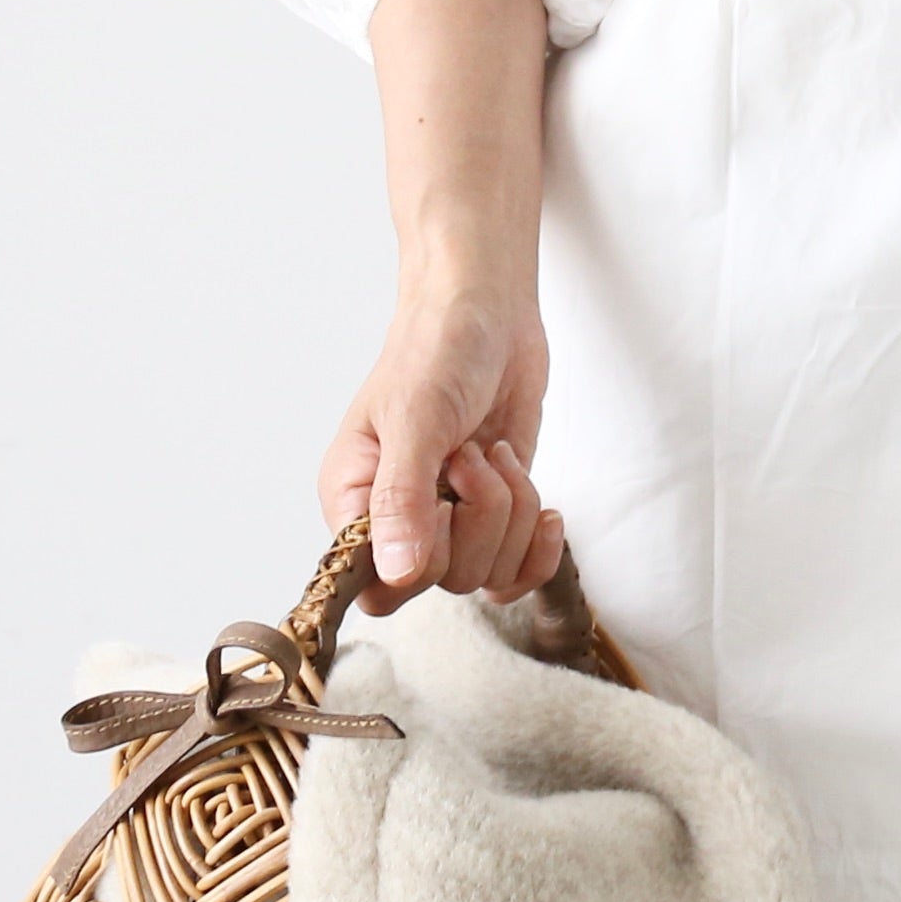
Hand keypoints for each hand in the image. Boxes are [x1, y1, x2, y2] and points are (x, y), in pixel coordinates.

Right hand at [319, 272, 562, 614]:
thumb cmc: (434, 351)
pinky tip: (547, 510)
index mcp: (353, 501)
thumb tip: (396, 573)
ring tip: (496, 454)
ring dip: (512, 512)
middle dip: (480, 516)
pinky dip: (539, 546)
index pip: (378, 588)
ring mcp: (450, 520)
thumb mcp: (415, 419)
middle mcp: (397, 521)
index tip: (441, 501)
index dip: (423, 558)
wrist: (487, 313)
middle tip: (472, 454)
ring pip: (488, 573)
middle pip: (445, 581)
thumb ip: (401, 498)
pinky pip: (518, 569)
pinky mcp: (495, 514)